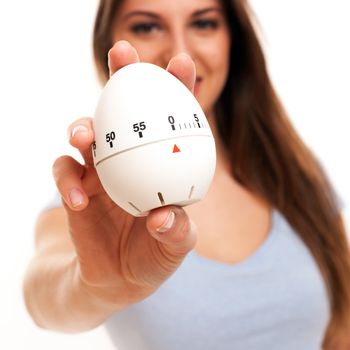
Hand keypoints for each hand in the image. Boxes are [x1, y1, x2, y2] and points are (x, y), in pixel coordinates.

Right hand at [52, 40, 196, 307]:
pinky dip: (67, 180)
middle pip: (126, 109)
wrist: (119, 278)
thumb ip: (177, 231)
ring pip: (86, 131)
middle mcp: (131, 158)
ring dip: (83, 126)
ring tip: (84, 136)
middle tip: (123, 53)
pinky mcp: (75, 186)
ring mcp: (101, 169)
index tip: (182, 62)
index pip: (171, 120)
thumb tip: (163, 216)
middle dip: (123, 77)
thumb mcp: (175, 245)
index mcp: (161, 164)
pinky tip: (77, 198)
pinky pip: (64, 172)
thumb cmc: (154, 255)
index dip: (178, 88)